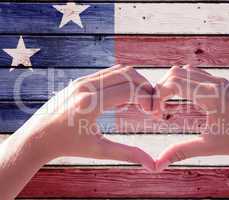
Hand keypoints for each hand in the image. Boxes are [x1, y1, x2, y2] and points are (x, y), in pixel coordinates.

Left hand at [16, 65, 154, 169]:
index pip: (129, 90)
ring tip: (140, 101)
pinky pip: (108, 74)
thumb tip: (152, 165)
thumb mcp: (99, 150)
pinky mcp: (81, 80)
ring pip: (119, 70)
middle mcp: (87, 86)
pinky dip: (123, 81)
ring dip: (134, 82)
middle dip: (145, 87)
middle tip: (152, 104)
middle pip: (127, 74)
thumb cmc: (67, 145)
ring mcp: (82, 80)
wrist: (38, 136)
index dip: (148, 99)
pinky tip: (125, 99)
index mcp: (91, 103)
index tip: (155, 112)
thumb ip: (128, 154)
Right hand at [153, 65, 228, 170]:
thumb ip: (181, 151)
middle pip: (176, 73)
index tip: (154, 111)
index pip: (173, 82)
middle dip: (162, 88)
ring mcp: (220, 81)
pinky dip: (185, 83)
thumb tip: (158, 164)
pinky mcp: (224, 83)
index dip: (158, 94)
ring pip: (187, 71)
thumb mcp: (209, 146)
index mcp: (210, 95)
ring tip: (169, 104)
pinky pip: (198, 75)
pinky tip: (185, 101)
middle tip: (158, 108)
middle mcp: (214, 83)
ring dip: (173, 84)